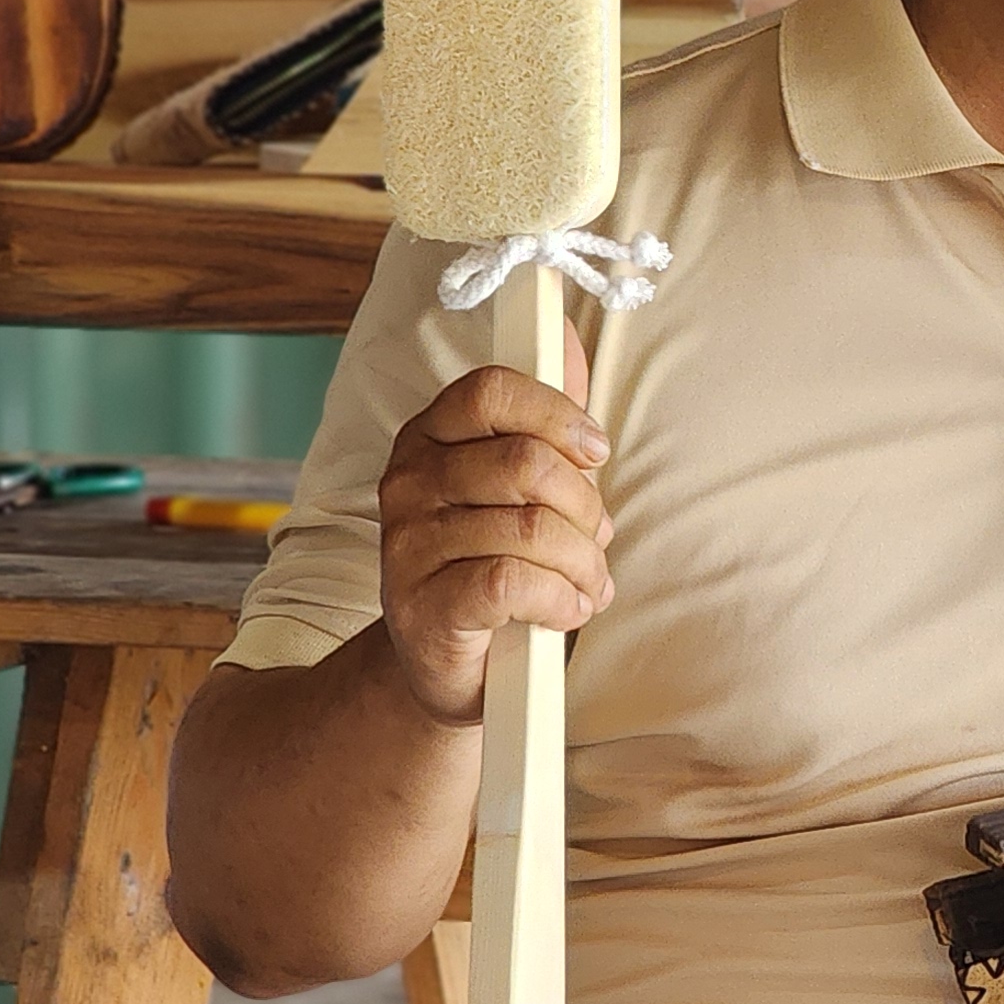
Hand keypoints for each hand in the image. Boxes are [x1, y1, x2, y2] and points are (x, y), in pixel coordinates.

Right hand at [373, 323, 609, 727]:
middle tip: (594, 540)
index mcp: (429, 438)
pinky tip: (565, 610)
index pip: (491, 390)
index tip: (595, 453)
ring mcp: (408, 545)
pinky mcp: (424, 605)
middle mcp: (407, 483)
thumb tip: (568, 342)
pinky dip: (561, 600)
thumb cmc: (493, 561)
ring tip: (586, 585)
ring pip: (531, 529)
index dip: (557, 415)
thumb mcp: (521, 486)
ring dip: (583, 564)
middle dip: (584, 508)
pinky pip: (514, 582)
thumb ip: (543, 419)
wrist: (450, 661)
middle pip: (525, 462)